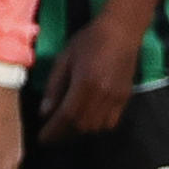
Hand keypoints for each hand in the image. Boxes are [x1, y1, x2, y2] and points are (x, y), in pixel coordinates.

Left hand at [36, 17, 139, 140]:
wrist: (122, 31)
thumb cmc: (89, 41)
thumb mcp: (64, 59)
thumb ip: (54, 86)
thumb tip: (45, 112)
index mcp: (85, 83)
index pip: (67, 116)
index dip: (53, 131)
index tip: (42, 138)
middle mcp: (103, 95)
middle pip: (82, 125)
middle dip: (64, 134)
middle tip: (52, 134)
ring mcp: (116, 98)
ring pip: (96, 127)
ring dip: (80, 131)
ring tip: (67, 128)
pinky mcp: (125, 98)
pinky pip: (111, 122)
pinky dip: (97, 126)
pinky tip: (87, 120)